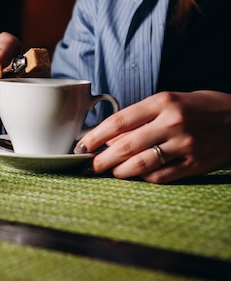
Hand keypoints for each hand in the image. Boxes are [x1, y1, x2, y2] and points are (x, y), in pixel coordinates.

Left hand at [75, 91, 230, 182]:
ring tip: (109, 173)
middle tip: (88, 166)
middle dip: (101, 160)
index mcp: (162, 102)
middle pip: (125, 146)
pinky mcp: (195, 165)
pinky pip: (160, 176)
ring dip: (119, 172)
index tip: (81, 145)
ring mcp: (185, 145)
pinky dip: (143, 178)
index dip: (95, 136)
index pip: (119, 121)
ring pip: (140, 164)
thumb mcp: (170, 102)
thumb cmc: (199, 108)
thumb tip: (109, 137)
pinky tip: (136, 177)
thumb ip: (141, 118)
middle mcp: (172, 122)